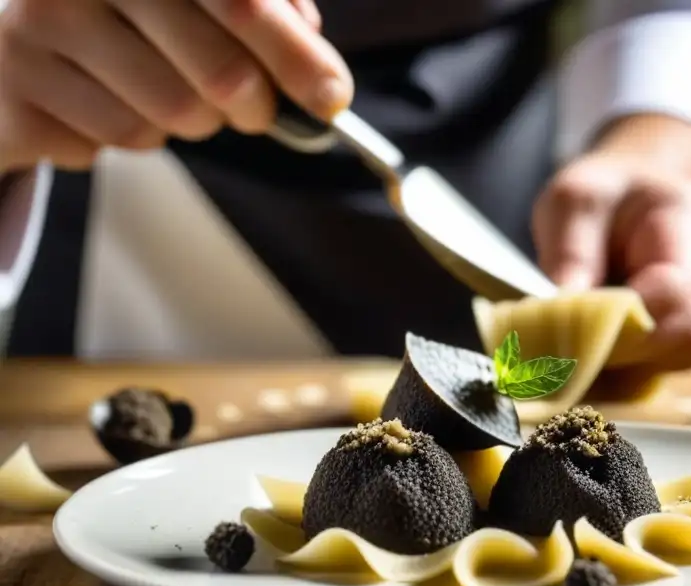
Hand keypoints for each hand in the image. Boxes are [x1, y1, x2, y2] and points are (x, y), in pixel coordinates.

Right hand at [0, 0, 350, 172]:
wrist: (5, 40)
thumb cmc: (118, 10)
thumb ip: (258, 1)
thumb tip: (315, 55)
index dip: (295, 54)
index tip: (332, 97)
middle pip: (220, 75)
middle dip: (254, 105)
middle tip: (253, 110)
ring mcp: (34, 30)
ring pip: (175, 117)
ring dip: (192, 122)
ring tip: (163, 91)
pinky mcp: (16, 94)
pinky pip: (119, 141)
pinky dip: (134, 134)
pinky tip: (106, 99)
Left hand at [533, 115, 690, 370]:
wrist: (639, 198)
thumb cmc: (605, 199)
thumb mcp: (572, 201)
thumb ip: (570, 252)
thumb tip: (562, 311)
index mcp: (690, 217)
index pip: (676, 289)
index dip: (627, 322)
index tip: (578, 329)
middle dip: (630, 348)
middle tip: (579, 343)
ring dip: (637, 359)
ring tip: (596, 338)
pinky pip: (684, 363)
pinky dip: (645, 364)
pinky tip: (616, 345)